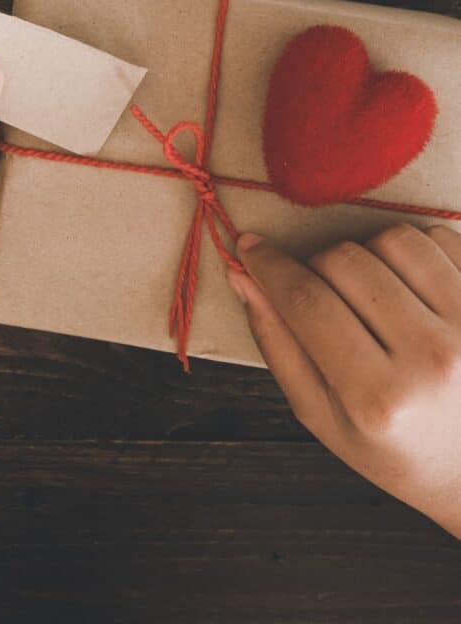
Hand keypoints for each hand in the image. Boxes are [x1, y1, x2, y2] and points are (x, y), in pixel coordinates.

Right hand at [230, 224, 460, 537]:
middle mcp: (430, 358)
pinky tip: (408, 288)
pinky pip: (438, 237)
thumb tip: (244, 275)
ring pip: (391, 239)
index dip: (270, 266)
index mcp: (376, 397)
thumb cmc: (393, 445)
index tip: (251, 248)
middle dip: (318, 267)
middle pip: (344, 261)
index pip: (306, 301)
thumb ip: (276, 343)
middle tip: (322, 295)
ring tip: (371, 294)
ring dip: (367, 255)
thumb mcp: (320, 414)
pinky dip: (413, 251)